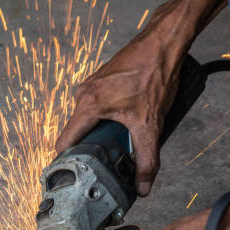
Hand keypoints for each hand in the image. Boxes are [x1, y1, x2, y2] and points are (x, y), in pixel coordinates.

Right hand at [55, 32, 184, 196]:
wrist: (164, 43)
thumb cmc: (154, 73)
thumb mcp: (150, 124)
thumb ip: (147, 159)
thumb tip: (142, 186)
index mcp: (88, 104)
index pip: (65, 143)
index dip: (69, 163)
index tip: (75, 177)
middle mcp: (84, 94)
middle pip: (79, 134)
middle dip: (93, 150)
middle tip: (109, 162)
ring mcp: (92, 87)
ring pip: (90, 122)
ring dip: (103, 134)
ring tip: (121, 141)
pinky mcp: (102, 83)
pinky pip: (98, 110)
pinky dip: (109, 120)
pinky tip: (126, 122)